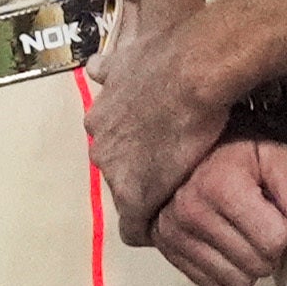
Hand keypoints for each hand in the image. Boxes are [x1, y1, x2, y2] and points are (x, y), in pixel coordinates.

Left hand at [87, 31, 242, 246]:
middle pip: (118, 171)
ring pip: (128, 195)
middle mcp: (100, 146)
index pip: (113, 145)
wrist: (191, 72)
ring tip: (178, 196)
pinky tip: (167, 230)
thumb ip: (109, 67)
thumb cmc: (167, 57)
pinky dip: (150, 229)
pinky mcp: (136, 197)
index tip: (155, 151)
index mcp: (99, 118)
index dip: (136, 150)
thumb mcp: (125, 55)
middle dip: (140, 173)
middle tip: (171, 171)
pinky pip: (136, 226)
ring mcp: (117, 174)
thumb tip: (95, 66)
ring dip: (149, 196)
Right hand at [151, 136, 286, 285]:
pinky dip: (224, 271)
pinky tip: (224, 245)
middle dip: (269, 250)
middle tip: (262, 224)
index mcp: (221, 186)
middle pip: (258, 265)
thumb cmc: (233, 150)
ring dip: (248, 264)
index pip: (276, 241)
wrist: (182, 149)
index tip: (278, 212)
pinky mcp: (165, 249)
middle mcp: (192, 212)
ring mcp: (174, 234)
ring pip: (237, 282)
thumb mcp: (270, 154)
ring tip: (243, 234)